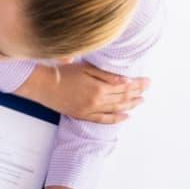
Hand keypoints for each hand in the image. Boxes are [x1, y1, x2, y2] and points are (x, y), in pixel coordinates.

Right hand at [17, 63, 147, 123]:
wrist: (42, 85)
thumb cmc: (62, 73)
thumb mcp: (86, 68)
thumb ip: (107, 75)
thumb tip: (127, 81)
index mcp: (99, 87)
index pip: (125, 86)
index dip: (138, 84)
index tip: (147, 81)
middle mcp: (97, 101)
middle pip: (123, 98)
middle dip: (137, 93)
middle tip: (147, 89)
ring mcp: (90, 110)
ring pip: (116, 109)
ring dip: (130, 105)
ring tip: (140, 101)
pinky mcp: (82, 115)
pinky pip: (103, 119)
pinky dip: (116, 119)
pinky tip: (125, 117)